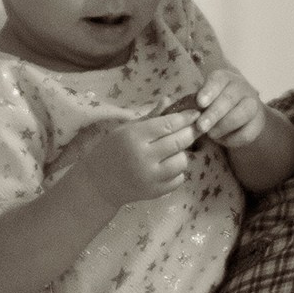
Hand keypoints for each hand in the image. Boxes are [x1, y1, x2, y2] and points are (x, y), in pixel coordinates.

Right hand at [75, 110, 199, 206]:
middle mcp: (143, 157)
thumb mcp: (125, 129)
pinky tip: (168, 166)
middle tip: (193, 128)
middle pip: (179, 141)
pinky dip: (177, 171)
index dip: (185, 118)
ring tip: (174, 150)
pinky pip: (179, 179)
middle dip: (190, 132)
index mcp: (134, 137)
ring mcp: (150, 177)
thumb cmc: (111, 151)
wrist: (98, 183)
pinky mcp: (155, 192)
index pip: (168, 124)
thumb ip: (150, 117)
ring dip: (182, 153)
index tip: (195, 113)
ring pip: (182, 161)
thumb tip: (169, 100)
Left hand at [192, 70, 267, 148]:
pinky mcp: (258, 123)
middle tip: (201, 126)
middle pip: (229, 98)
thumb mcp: (203, 99)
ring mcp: (252, 104)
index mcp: (224, 78)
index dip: (209, 90)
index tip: (200, 103)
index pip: (218, 80)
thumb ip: (193, 103)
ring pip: (242, 114)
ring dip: (224, 126)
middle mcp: (240, 87)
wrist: (240, 116)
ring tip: (211, 134)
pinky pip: (247, 132)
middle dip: (214, 113)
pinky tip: (222, 140)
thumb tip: (180, 113)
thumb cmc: (213, 105)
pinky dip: (233, 139)